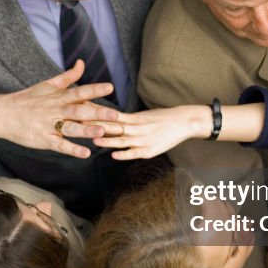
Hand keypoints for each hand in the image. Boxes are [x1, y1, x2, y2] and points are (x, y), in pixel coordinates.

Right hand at [0, 60, 119, 157]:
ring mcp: (48, 125)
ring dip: (86, 131)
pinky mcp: (43, 140)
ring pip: (70, 128)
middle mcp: (55, 110)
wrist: (1, 114)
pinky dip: (72, 149)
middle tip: (115, 115)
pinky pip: (60, 145)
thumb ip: (68, 76)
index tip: (110, 87)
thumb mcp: (47, 85)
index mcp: (58, 96)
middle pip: (78, 111)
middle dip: (97, 113)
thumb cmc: (27, 99)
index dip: (94, 90)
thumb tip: (82, 63)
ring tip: (101, 133)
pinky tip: (85, 154)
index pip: (79, 92)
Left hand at [92, 105, 210, 159]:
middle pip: (114, 127)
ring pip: (122, 140)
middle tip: (82, 124)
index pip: (112, 116)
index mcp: (135, 118)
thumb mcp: (144, 115)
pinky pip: (135, 152)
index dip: (97, 115)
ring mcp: (143, 140)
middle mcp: (137, 128)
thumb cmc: (162, 118)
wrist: (184, 122)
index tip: (84, 112)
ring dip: (108, 141)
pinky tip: (114, 155)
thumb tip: (109, 118)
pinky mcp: (149, 150)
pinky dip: (124, 154)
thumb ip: (128, 119)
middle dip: (98, 126)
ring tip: (94, 140)